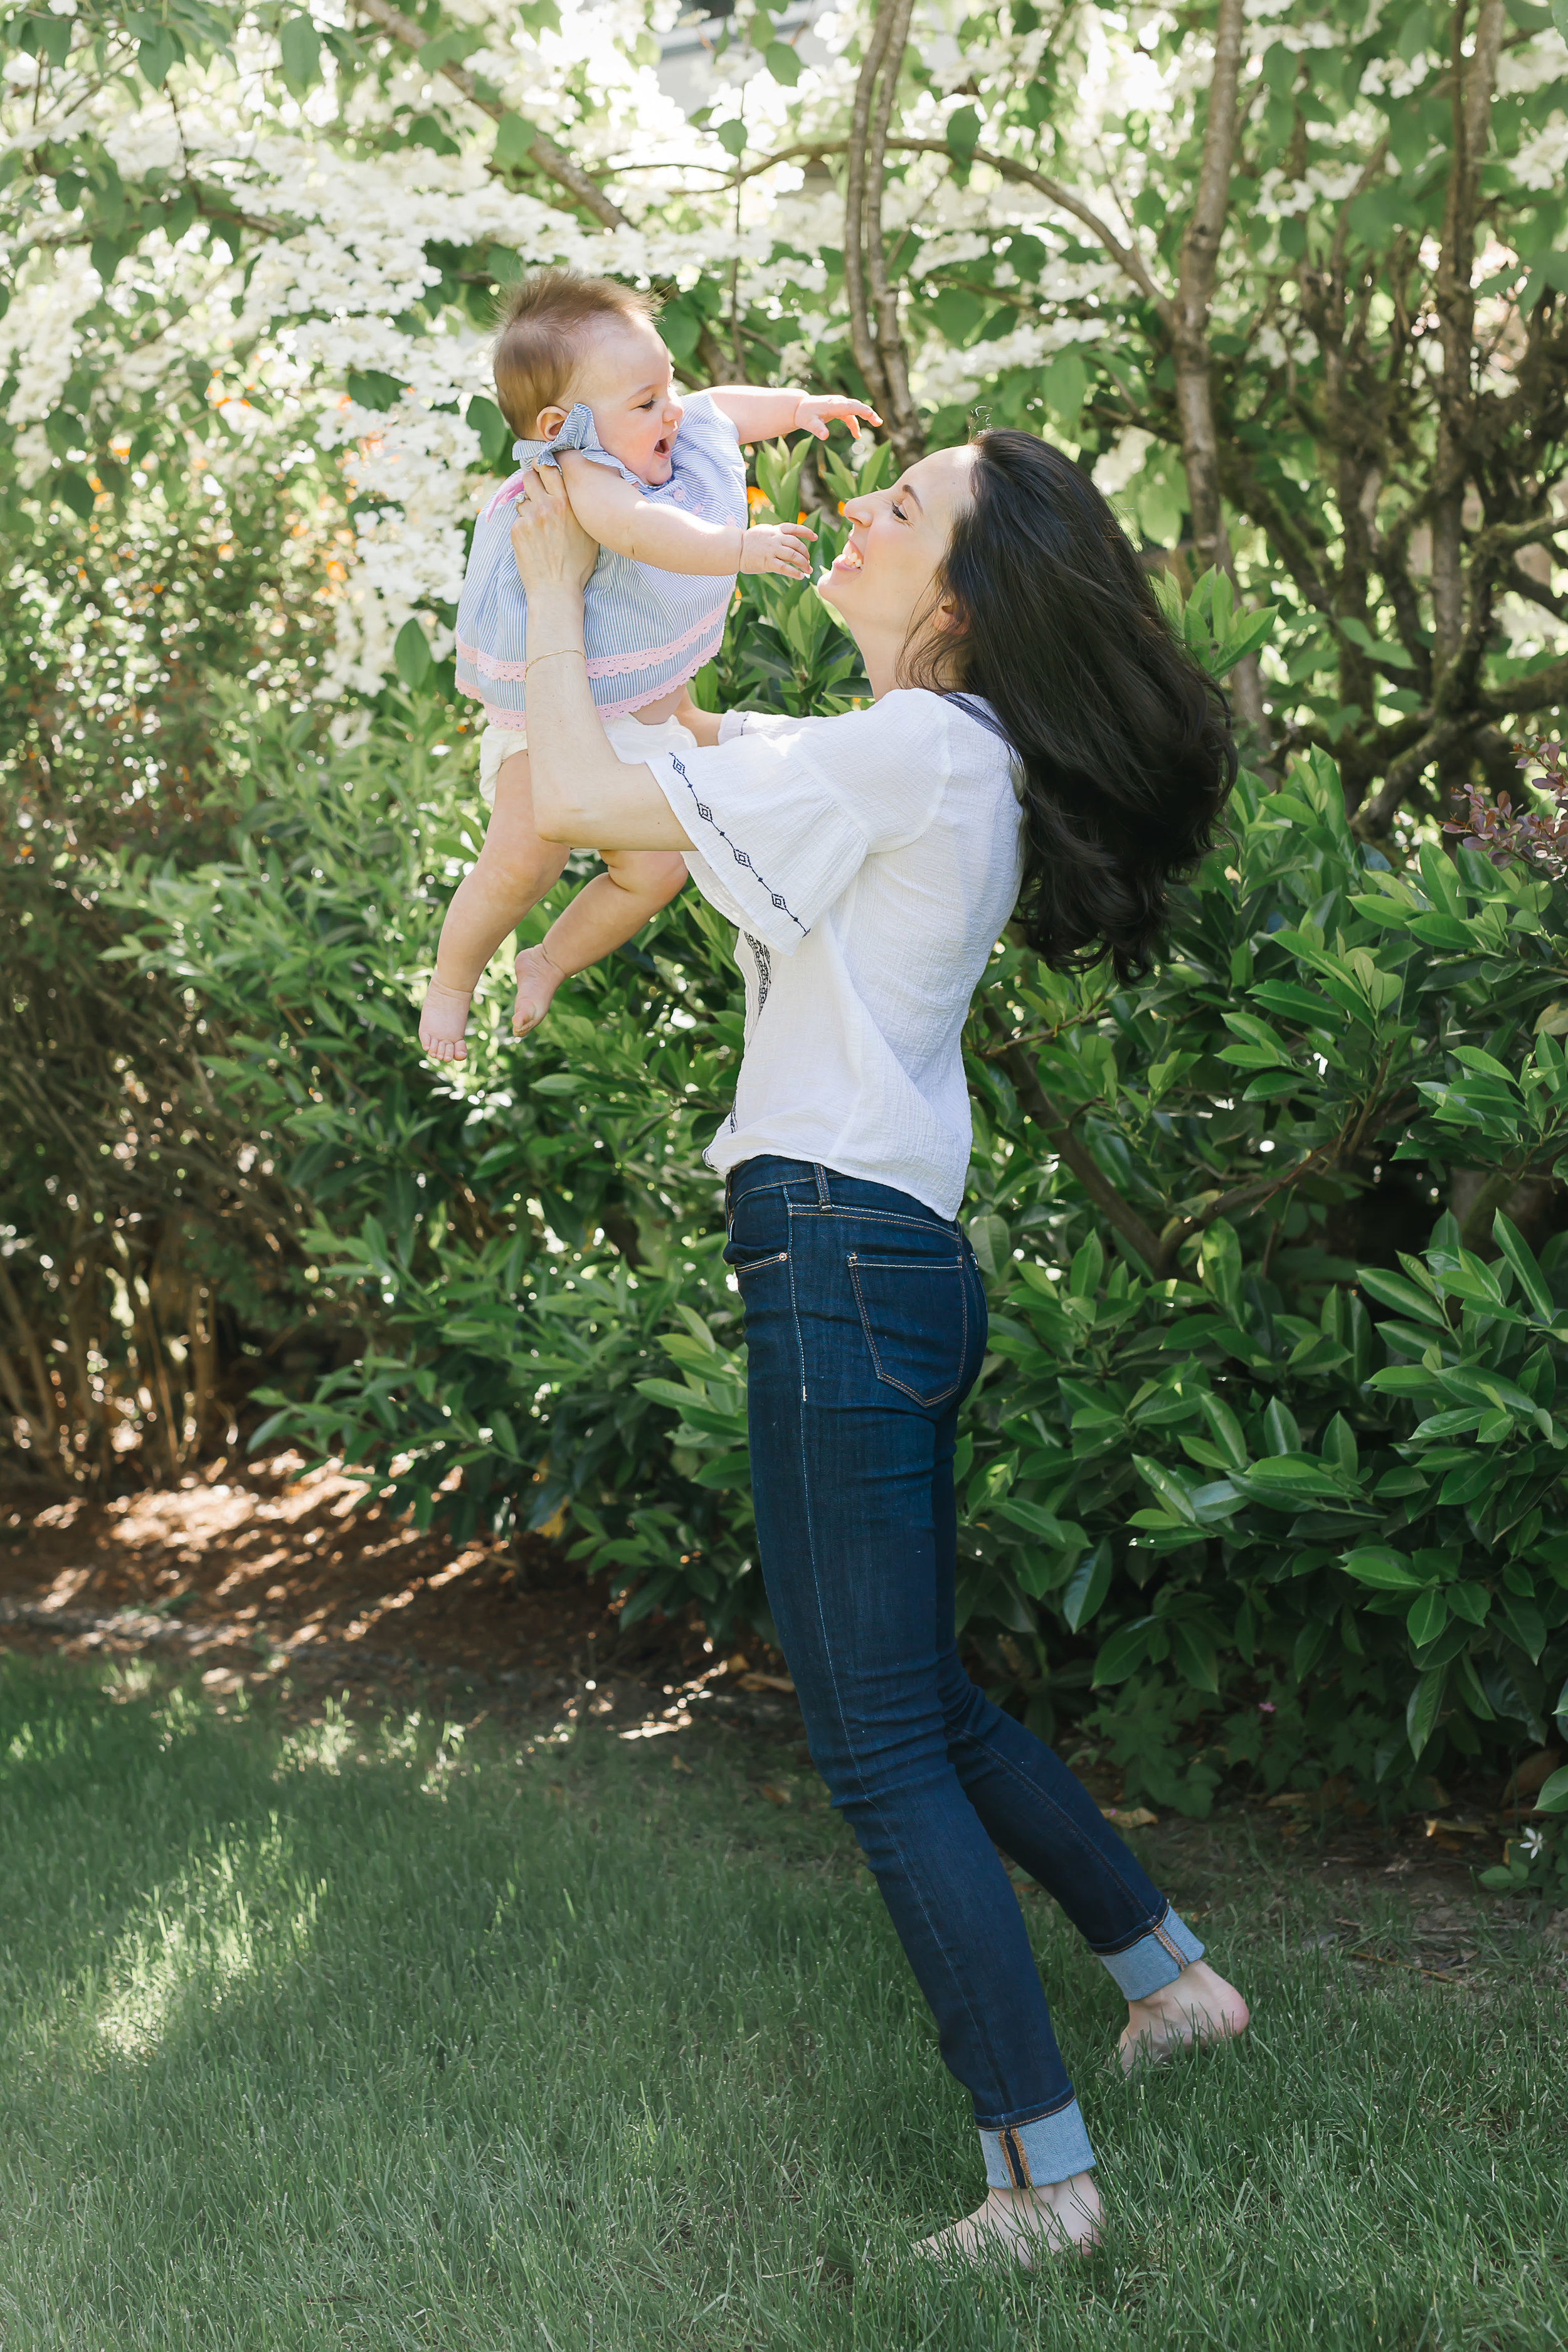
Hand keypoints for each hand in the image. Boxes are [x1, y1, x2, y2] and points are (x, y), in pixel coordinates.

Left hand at [508, 461, 598, 597]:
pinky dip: (523, 527)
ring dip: (527, 507)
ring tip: (538, 526)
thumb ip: (580, 508)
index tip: (543, 470)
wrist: (556, 589)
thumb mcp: (589, 533)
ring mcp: (530, 517)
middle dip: (531, 482)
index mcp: (567, 503)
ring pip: (522, 499)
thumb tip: (577, 490)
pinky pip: (517, 519)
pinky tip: (533, 542)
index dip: (544, 466)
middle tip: (536, 494)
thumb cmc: (577, 565)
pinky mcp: (516, 530)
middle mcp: (547, 506)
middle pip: (530, 477)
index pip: (549, 468)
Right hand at [741, 521, 816, 579]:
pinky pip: (785, 568)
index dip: (806, 532)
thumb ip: (776, 533)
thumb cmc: (749, 541)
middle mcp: (775, 538)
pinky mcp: (767, 562)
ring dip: (803, 564)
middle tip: (807, 560)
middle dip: (805, 553)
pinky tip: (800, 576)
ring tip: (808, 570)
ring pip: (793, 556)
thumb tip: (788, 536)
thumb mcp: (764, 531)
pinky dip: (794, 573)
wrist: (735, 549)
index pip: (795, 528)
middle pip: (797, 544)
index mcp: (775, 530)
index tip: (815, 537)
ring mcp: (772, 550)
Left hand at [791, 395, 882, 442]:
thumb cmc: (804, 415)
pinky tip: (857, 435)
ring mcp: (839, 405)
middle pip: (857, 406)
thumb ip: (817, 429)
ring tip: (877, 424)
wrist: (800, 408)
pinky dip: (855, 424)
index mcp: (833, 405)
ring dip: (866, 417)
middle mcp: (838, 402)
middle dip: (869, 413)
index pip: (851, 406)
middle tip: (879, 423)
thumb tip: (825, 437)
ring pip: (856, 409)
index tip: (872, 416)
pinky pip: (850, 415)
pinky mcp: (838, 409)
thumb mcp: (809, 424)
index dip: (862, 411)